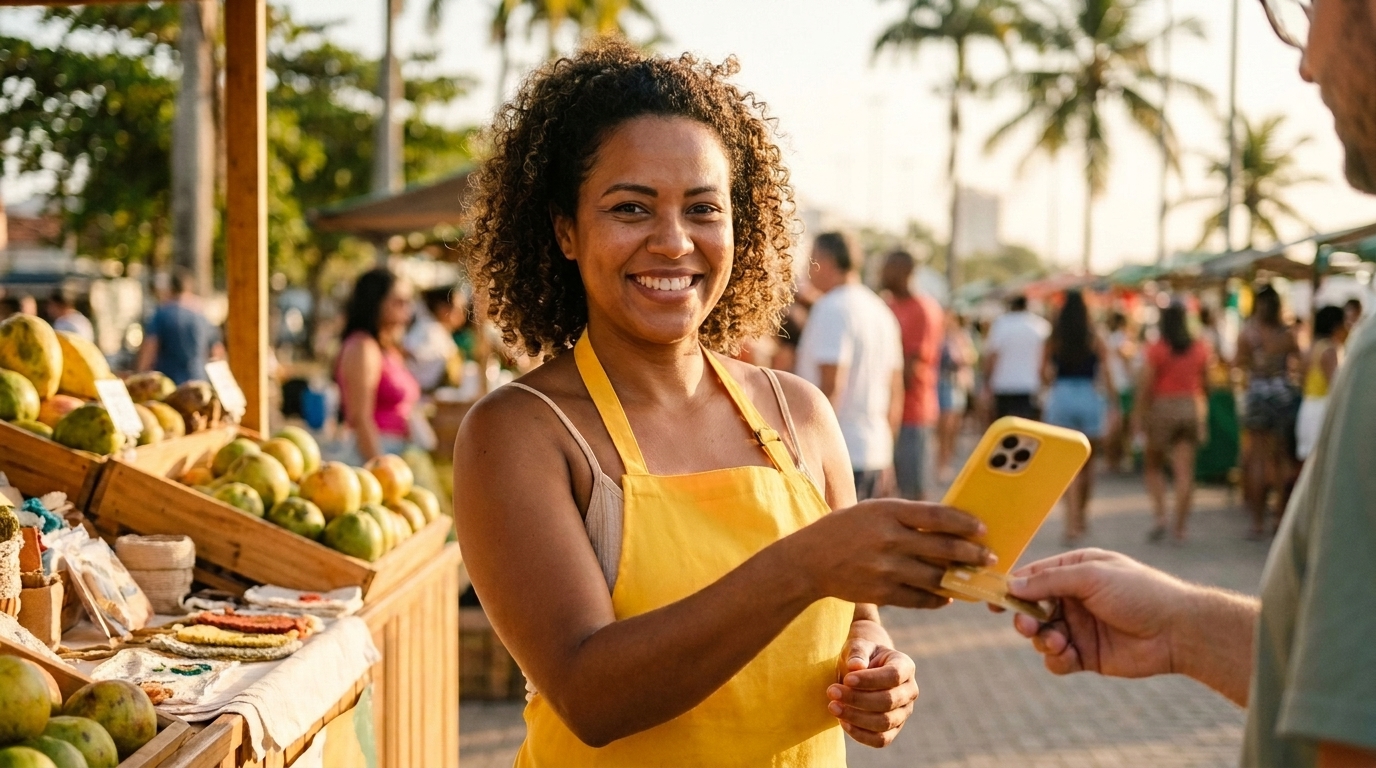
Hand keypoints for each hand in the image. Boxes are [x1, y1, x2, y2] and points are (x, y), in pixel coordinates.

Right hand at [788, 500, 993, 608]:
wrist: (809, 560)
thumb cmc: (847, 529)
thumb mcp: (874, 511)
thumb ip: (907, 516)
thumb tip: (951, 524)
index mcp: (888, 511)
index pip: (938, 515)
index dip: (965, 523)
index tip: (983, 529)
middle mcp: (889, 539)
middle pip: (943, 548)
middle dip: (972, 555)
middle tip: (989, 558)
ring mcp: (885, 568)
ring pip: (935, 577)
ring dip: (959, 580)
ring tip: (972, 579)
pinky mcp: (881, 593)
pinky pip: (920, 599)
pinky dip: (938, 599)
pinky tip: (947, 596)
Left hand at [827, 621, 917, 747]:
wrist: (860, 671)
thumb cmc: (860, 656)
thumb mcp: (857, 646)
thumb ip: (857, 653)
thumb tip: (856, 666)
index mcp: (905, 666)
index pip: (893, 676)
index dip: (870, 680)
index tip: (846, 679)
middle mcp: (910, 691)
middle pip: (888, 701)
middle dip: (857, 699)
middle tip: (831, 692)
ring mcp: (904, 712)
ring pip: (884, 723)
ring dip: (856, 717)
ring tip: (833, 706)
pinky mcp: (893, 729)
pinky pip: (881, 740)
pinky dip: (860, 734)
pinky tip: (842, 722)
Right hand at [1005, 548, 1192, 678]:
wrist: (1178, 631)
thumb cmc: (1139, 592)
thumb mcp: (1091, 576)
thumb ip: (1049, 581)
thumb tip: (1012, 584)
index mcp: (1075, 571)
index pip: (1034, 576)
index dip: (1011, 587)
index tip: (991, 599)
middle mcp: (1074, 598)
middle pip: (1032, 608)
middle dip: (1024, 617)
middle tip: (1025, 624)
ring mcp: (1080, 627)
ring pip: (1042, 635)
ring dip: (1042, 639)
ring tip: (1056, 641)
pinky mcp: (1087, 655)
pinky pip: (1058, 659)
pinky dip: (1056, 659)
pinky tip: (1067, 655)